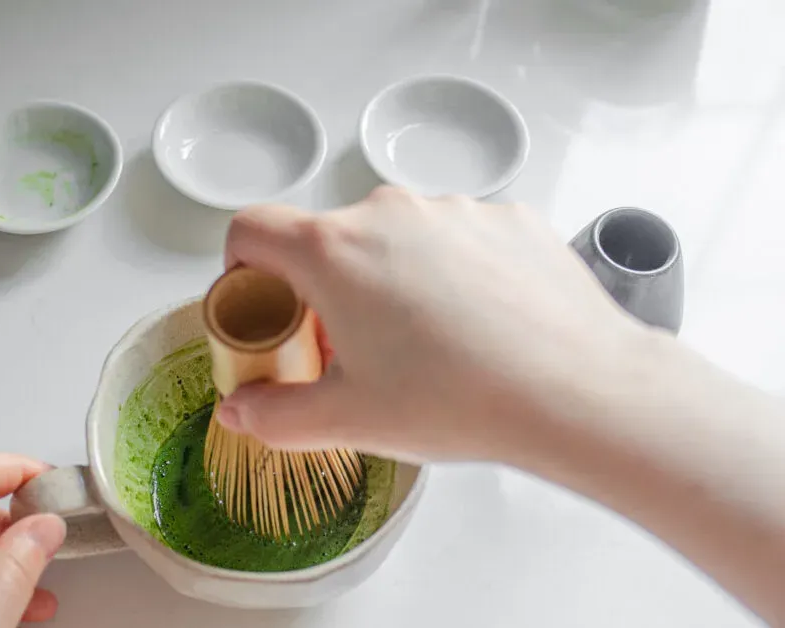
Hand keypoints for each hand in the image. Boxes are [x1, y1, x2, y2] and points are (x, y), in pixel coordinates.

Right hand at [215, 187, 648, 461]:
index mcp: (334, 251)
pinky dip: (452, 270)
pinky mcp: (507, 217)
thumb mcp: (349, 419)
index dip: (242, 266)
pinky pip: (456, 236)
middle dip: (326, 286)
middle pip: (328, 237)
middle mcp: (389, 212)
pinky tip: (478, 321)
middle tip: (353, 346)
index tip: (265, 303)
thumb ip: (275, 415)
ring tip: (427, 341)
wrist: (575, 391)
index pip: (252, 228)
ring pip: (395, 235)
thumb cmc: (460, 400)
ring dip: (392, 275)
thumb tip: (240, 412)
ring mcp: (453, 209)